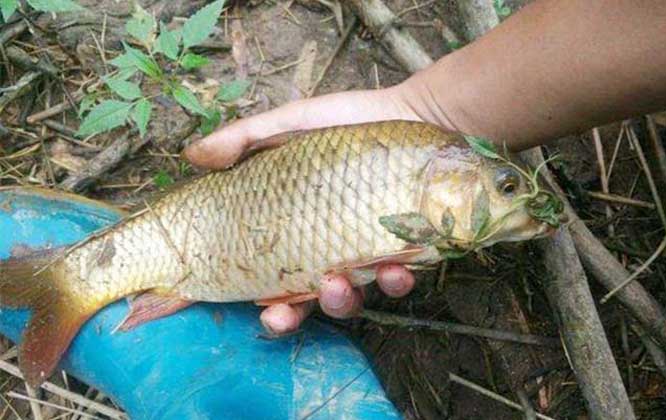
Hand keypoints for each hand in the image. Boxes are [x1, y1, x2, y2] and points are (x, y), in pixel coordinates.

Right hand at [183, 86, 423, 333]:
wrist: (409, 116)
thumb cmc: (345, 125)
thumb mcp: (289, 125)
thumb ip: (244, 140)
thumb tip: (191, 155)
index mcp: (299, 232)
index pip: (276, 279)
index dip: (268, 304)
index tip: (261, 311)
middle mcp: (331, 252)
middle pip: (309, 302)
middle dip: (295, 318)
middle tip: (285, 314)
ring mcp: (367, 254)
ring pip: (352, 298)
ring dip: (341, 302)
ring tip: (338, 283)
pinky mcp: (403, 249)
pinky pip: (399, 279)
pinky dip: (395, 281)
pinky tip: (394, 268)